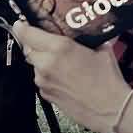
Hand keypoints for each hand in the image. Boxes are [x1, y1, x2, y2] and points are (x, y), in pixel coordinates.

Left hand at [11, 20, 132, 132]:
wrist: (110, 109)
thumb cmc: (108, 80)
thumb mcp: (103, 50)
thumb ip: (90, 39)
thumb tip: (88, 34)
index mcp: (60, 47)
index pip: (27, 33)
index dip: (22, 26)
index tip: (22, 23)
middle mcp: (47, 63)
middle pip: (27, 48)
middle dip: (34, 44)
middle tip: (47, 42)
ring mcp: (44, 81)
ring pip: (34, 65)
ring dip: (42, 61)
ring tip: (62, 62)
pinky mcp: (45, 95)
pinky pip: (40, 79)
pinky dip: (48, 76)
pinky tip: (64, 78)